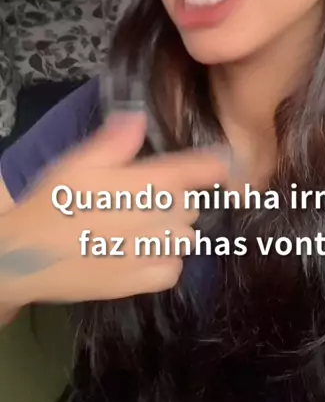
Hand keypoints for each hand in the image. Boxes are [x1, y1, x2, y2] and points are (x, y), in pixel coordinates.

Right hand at [0, 113, 228, 306]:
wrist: (27, 255)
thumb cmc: (55, 202)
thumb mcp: (80, 161)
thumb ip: (116, 141)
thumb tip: (140, 118)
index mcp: (150, 183)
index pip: (202, 170)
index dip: (215, 166)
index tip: (219, 165)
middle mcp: (162, 217)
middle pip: (191, 204)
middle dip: (176, 199)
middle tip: (143, 199)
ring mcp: (156, 252)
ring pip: (186, 236)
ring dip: (171, 230)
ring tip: (141, 227)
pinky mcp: (144, 283)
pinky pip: (174, 268)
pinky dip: (165, 260)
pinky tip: (142, 253)